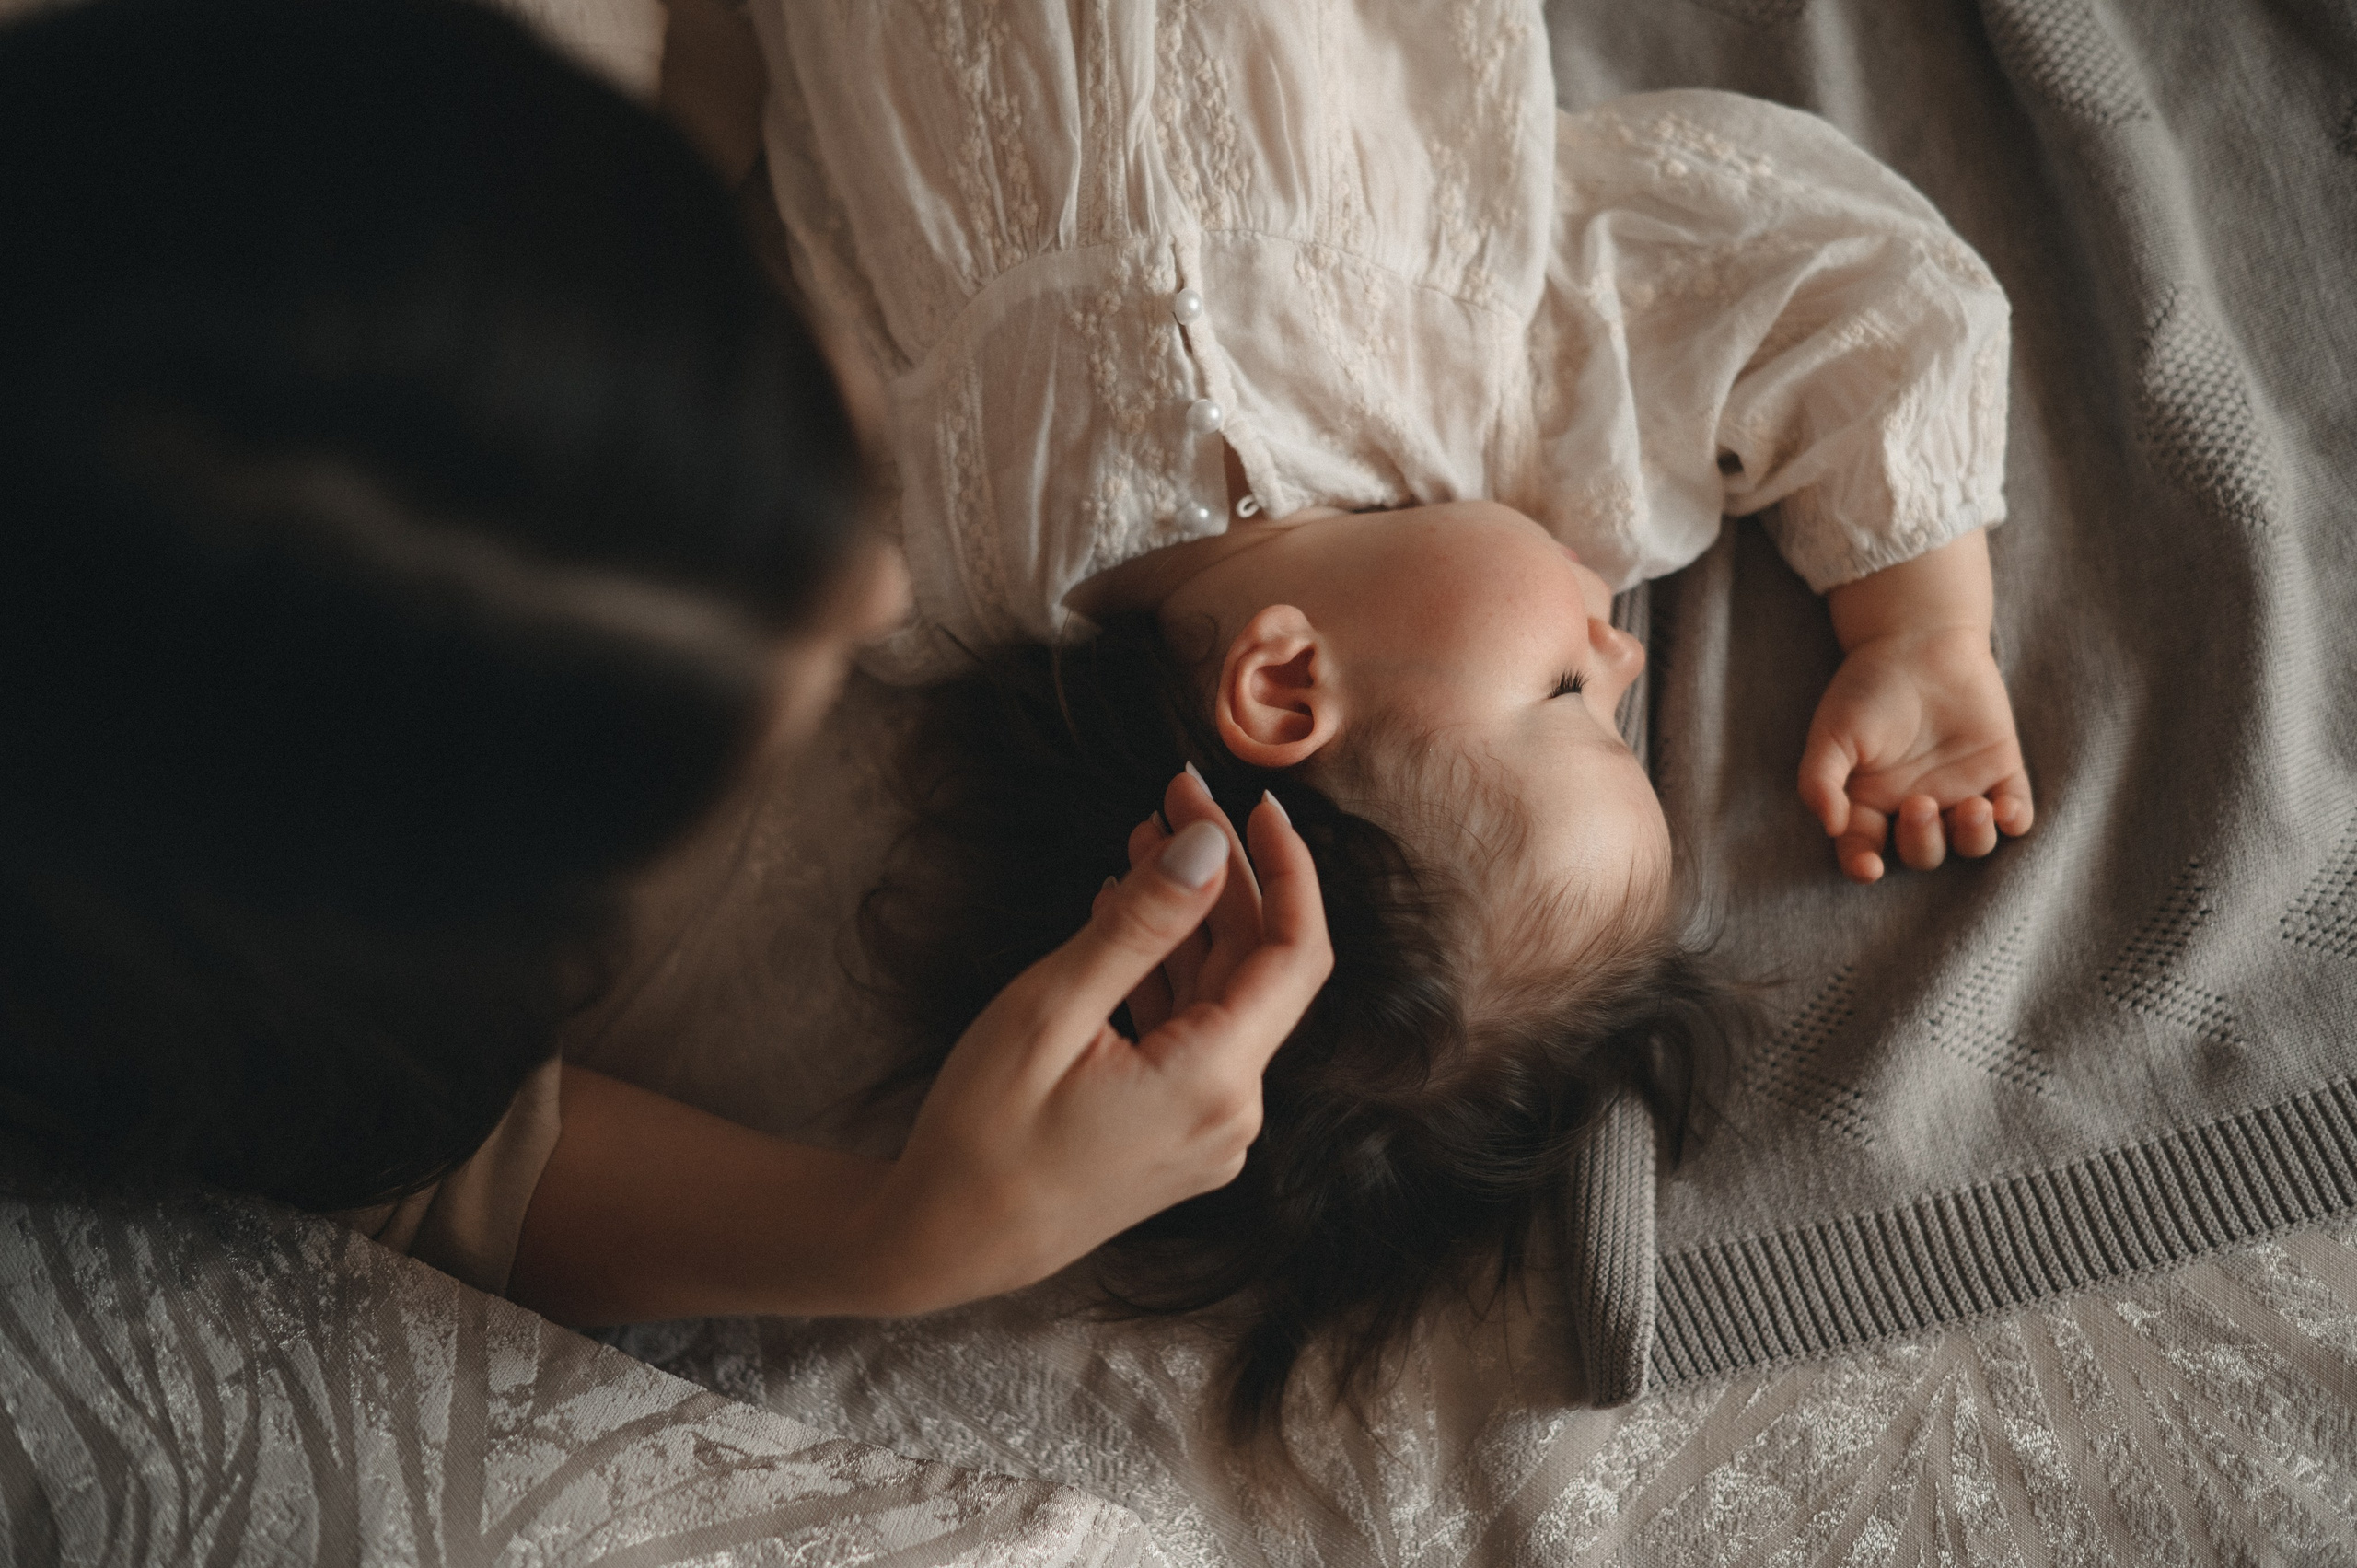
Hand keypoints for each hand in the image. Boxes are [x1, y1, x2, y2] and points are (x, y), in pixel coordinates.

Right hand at [867, 776, 1329, 1312]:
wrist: (943, 1245)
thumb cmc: (979, 1136)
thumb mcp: (1050, 1011)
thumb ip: (1140, 926)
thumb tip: (1210, 847)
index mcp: (1214, 1082)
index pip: (1296, 952)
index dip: (1286, 867)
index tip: (1250, 802)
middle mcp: (1232, 1113)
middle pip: (1258, 968)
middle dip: (1223, 875)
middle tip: (1171, 799)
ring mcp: (1210, 1132)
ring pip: (1224, 998)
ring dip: (1191, 919)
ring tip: (1140, 841)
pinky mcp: (1181, 1138)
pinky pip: (1195, 1035)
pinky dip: (1168, 972)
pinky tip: (1123, 921)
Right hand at [1799, 625, 2032, 882]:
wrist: (1921, 638)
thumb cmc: (1869, 686)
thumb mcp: (1831, 733)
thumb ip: (1820, 781)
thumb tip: (1830, 827)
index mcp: (1869, 800)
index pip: (1864, 849)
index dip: (1864, 866)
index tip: (1870, 867)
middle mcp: (1914, 804)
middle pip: (1923, 854)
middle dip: (1922, 842)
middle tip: (1920, 803)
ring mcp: (1960, 790)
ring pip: (1971, 844)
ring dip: (1972, 839)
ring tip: (1971, 808)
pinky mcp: (2000, 771)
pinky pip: (2016, 814)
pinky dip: (2014, 822)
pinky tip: (2003, 808)